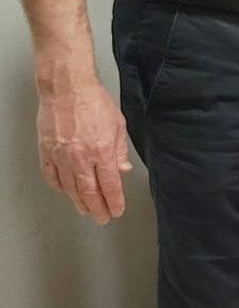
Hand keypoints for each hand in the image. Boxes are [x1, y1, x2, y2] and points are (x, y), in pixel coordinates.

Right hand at [36, 75, 131, 223]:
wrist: (67, 89)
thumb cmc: (94, 102)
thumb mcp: (118, 124)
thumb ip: (120, 150)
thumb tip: (123, 170)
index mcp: (102, 151)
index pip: (110, 185)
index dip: (114, 201)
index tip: (117, 210)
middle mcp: (81, 157)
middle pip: (89, 192)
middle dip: (97, 208)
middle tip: (102, 218)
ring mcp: (61, 156)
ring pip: (69, 188)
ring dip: (78, 202)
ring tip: (85, 210)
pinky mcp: (47, 151)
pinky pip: (51, 176)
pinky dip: (58, 187)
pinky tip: (64, 191)